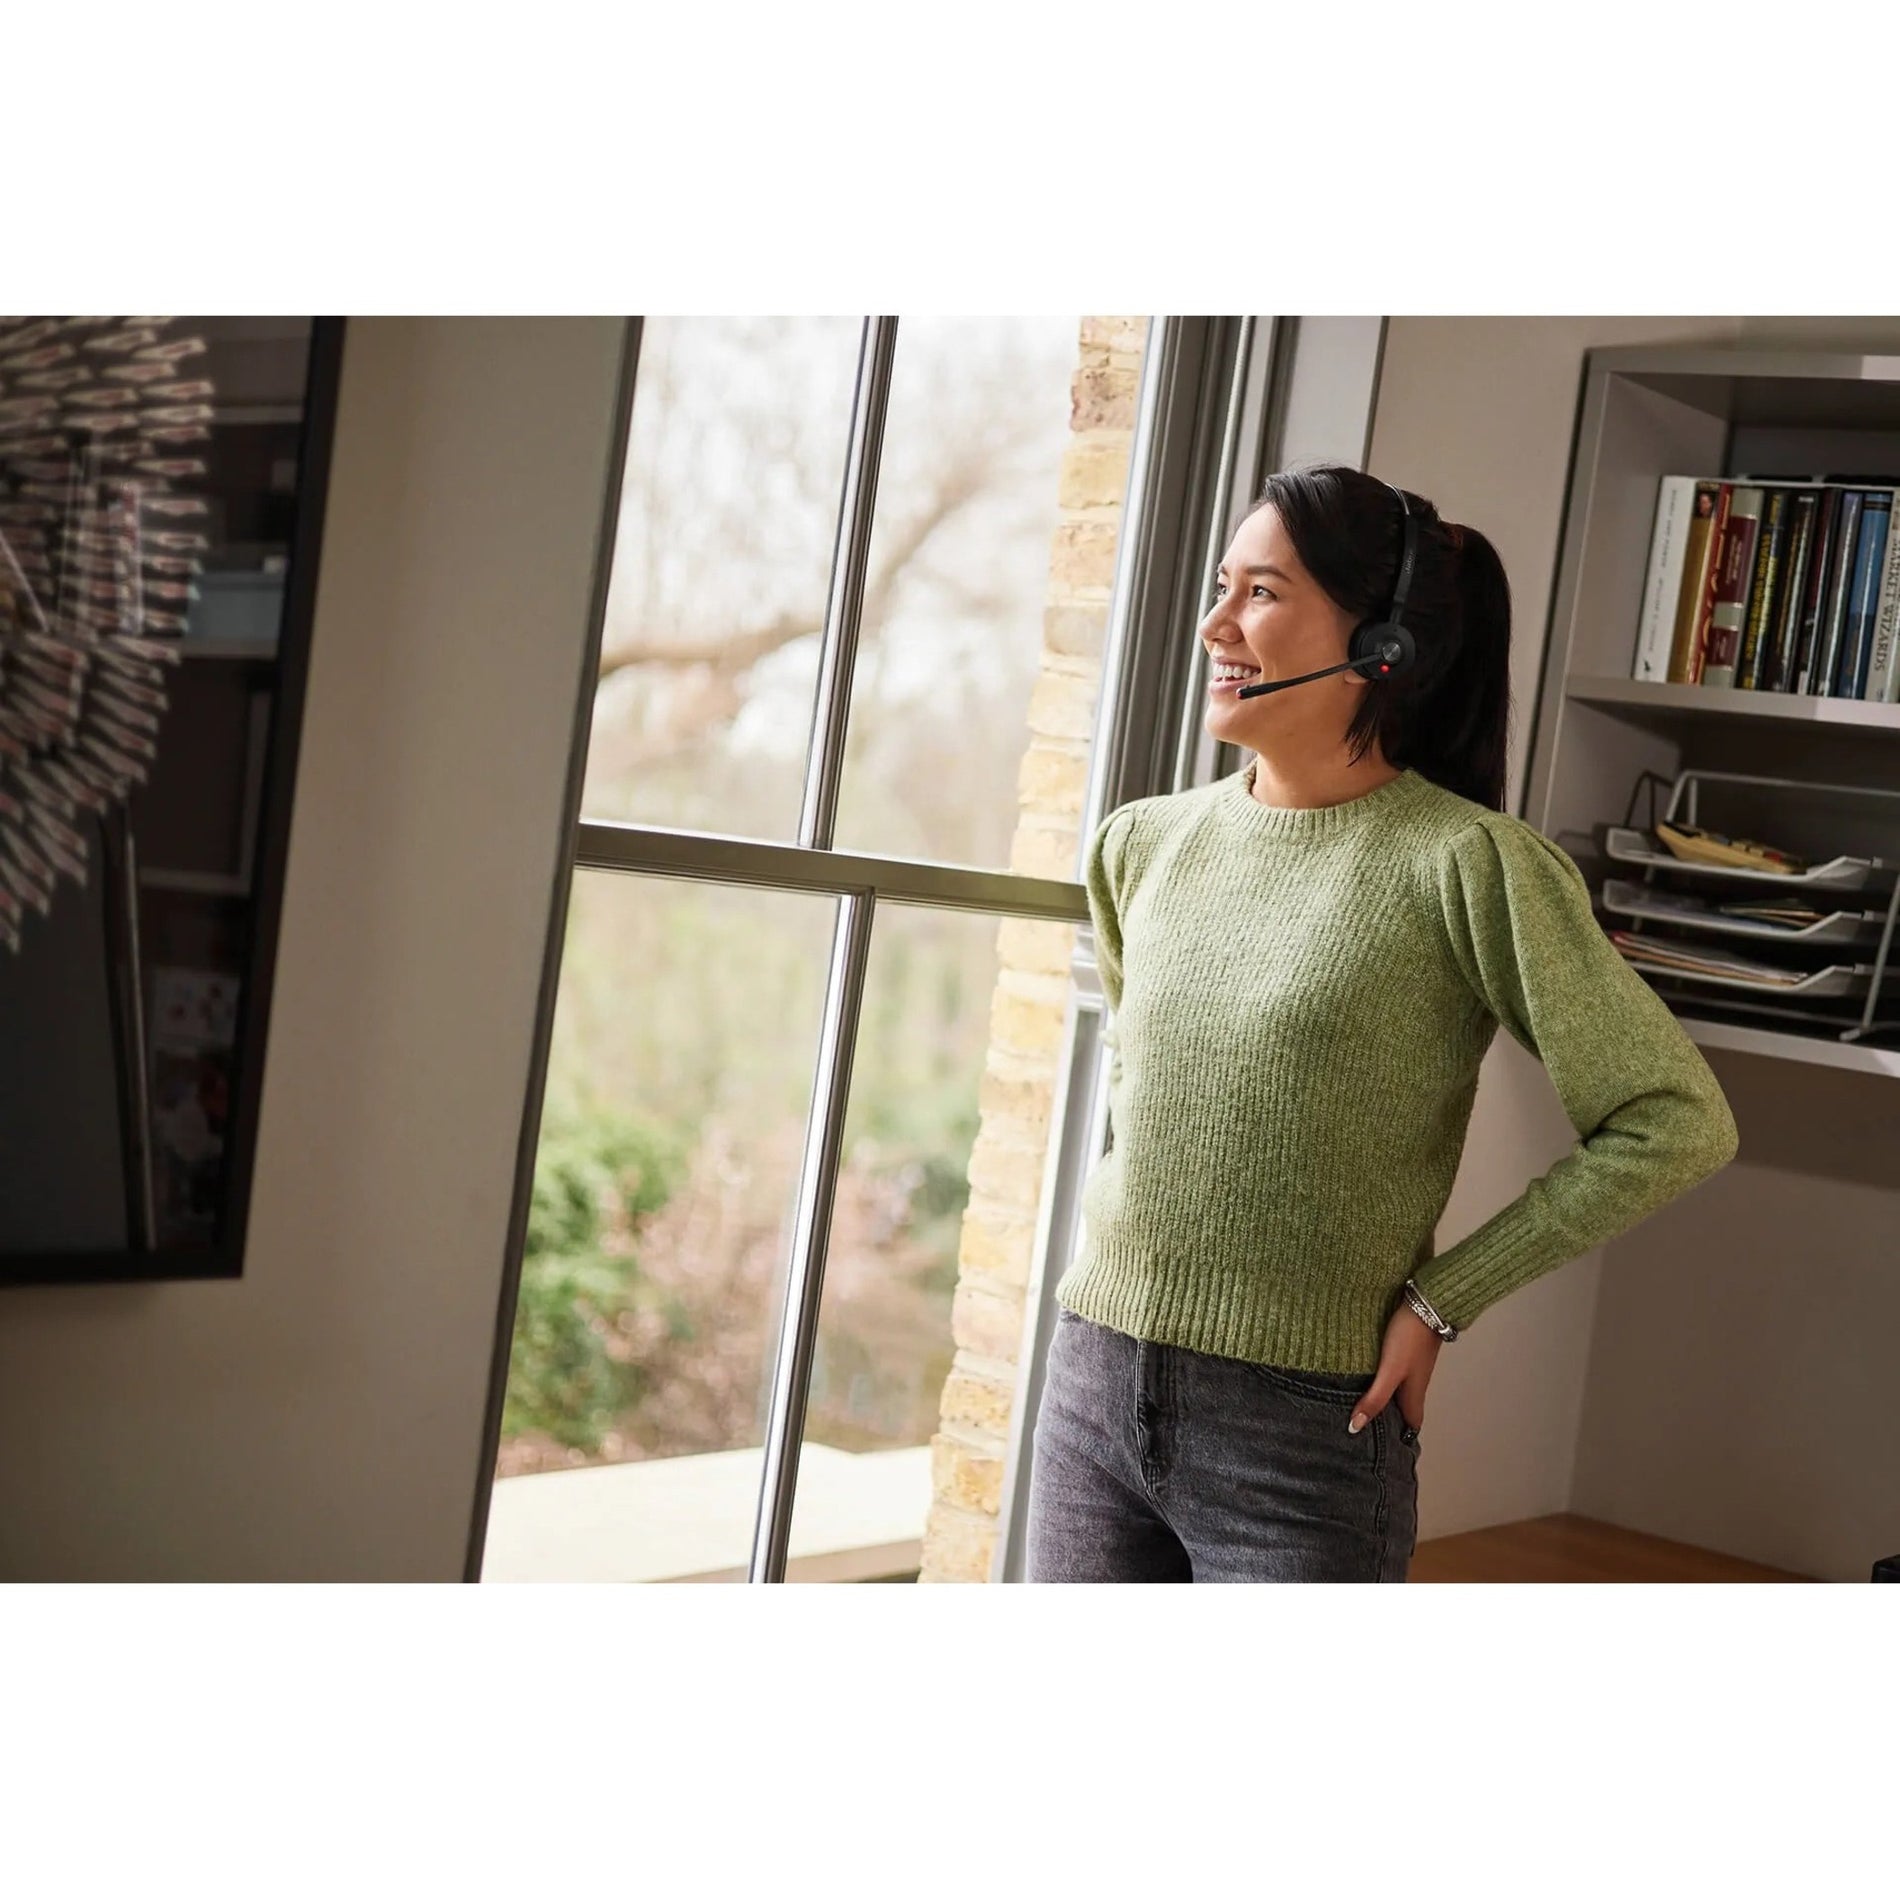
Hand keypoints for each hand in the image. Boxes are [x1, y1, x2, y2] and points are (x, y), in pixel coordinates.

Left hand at [1347, 1298, 1441, 1434]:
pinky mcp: (1405, 1349)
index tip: (1390, 1454)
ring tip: (1364, 1408)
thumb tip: (1355, 1428)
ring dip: (1386, 1400)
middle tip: (1371, 1433)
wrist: (1426, 1302)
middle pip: (1404, 1408)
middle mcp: (1415, 1382)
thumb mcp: (1390, 1371)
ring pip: (1399, 1390)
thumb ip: (1374, 1398)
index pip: (1411, 1424)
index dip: (1402, 1439)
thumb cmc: (1410, 1338)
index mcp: (1414, 1393)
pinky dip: (1382, 1381)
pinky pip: (1394, 1373)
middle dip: (1391, 1422)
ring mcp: (1411, 1365)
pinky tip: (1368, 1377)